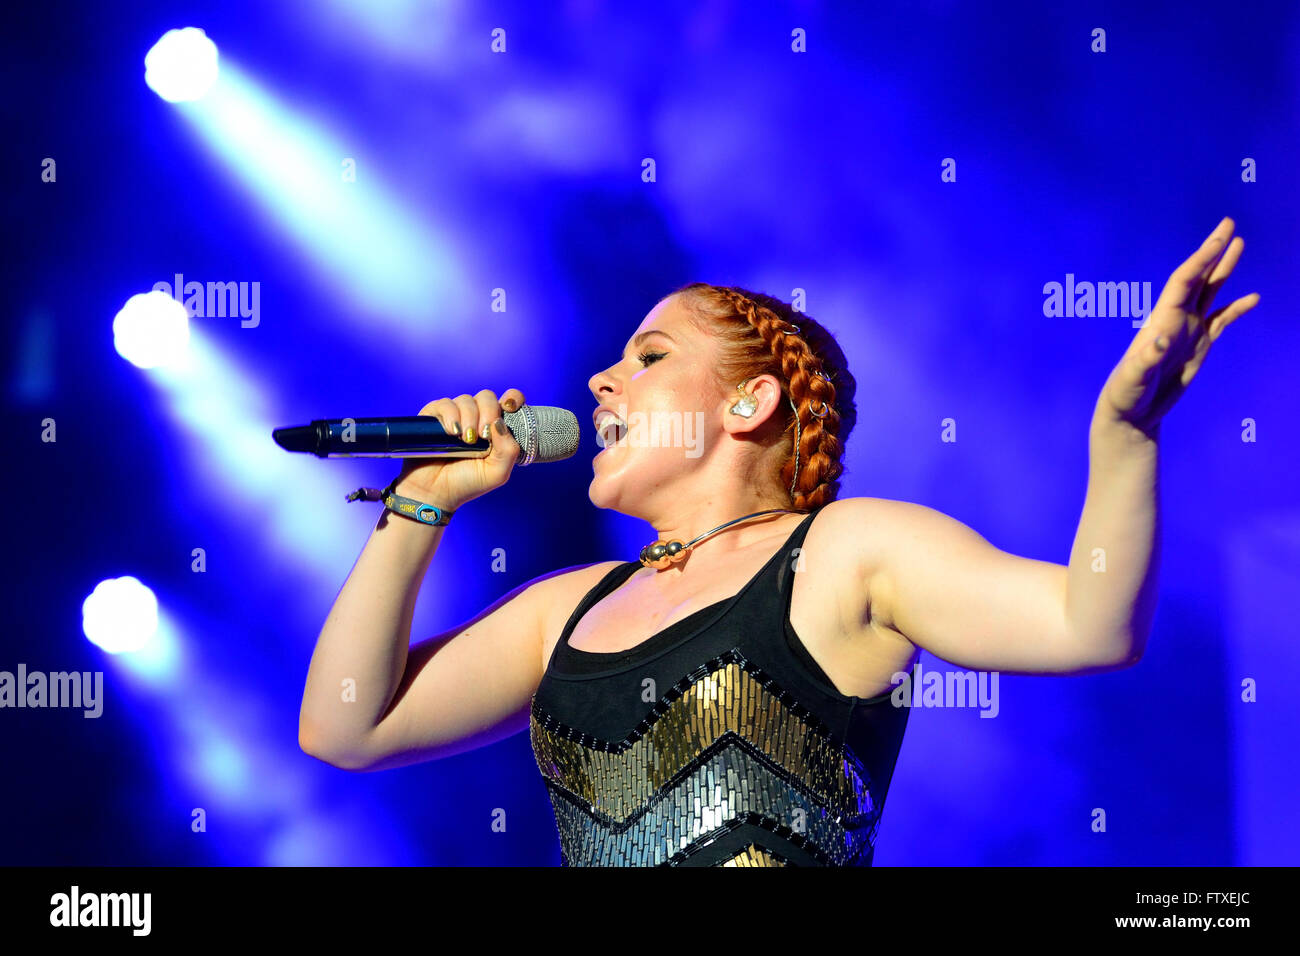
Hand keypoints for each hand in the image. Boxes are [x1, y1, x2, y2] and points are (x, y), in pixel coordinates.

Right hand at [391, 388, 524, 509]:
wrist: (435, 493)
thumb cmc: (467, 483)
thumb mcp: (498, 472)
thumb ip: (509, 449)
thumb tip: (500, 422)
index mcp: (495, 428)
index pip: (510, 401)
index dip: (513, 398)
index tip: (510, 408)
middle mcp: (476, 418)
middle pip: (487, 397)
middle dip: (488, 412)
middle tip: (483, 435)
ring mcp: (455, 416)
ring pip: (466, 399)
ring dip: (469, 417)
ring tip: (465, 440)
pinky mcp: (434, 417)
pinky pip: (444, 403)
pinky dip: (451, 415)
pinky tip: (452, 431)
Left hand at [1095, 216, 1259, 439]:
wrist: (1131, 412)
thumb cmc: (1125, 393)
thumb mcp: (1133, 378)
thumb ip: (1146, 360)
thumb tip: (1160, 340)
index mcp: (1161, 320)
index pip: (1184, 281)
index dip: (1201, 259)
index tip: (1219, 238)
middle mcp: (1176, 319)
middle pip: (1198, 277)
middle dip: (1213, 251)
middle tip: (1229, 224)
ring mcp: (1189, 331)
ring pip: (1211, 292)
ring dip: (1224, 269)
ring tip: (1240, 244)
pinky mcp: (1199, 346)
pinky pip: (1222, 320)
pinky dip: (1237, 308)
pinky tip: (1253, 298)